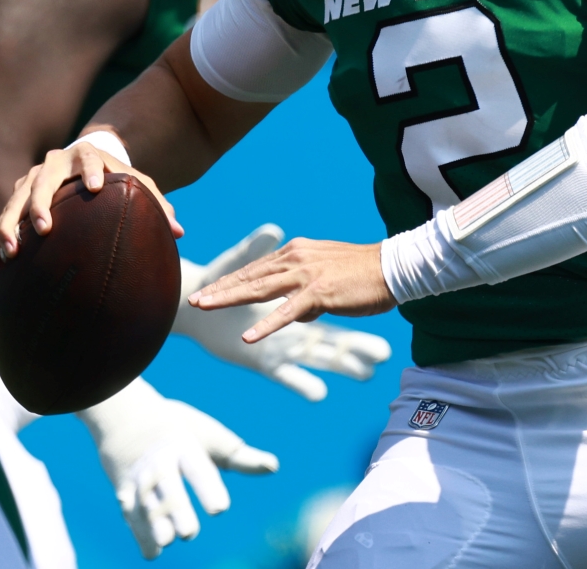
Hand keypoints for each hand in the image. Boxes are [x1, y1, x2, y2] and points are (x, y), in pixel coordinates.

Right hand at [0, 133, 180, 260]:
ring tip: (10, 252)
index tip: (97, 187)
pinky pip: (5, 215)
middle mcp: (54, 163)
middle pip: (44, 180)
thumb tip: (180, 231)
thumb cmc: (116, 181)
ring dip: (11, 224)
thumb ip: (157, 204)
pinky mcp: (18, 195)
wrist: (85, 166)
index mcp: (85, 155)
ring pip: (17, 199)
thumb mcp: (136, 186)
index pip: (88, 158)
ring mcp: (32, 178)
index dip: (92, 170)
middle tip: (45, 228)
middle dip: (42, 203)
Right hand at [77, 378, 277, 558]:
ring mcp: (139, 480)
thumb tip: (274, 466)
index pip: (197, 469)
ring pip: (146, 504)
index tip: (220, 510)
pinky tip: (154, 552)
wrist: (129, 420)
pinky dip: (141, 535)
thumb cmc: (183, 434)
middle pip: (168, 488)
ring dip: (154, 523)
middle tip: (189, 531)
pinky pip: (131, 517)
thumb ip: (241, 458)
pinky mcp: (124, 496)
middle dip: (176, 509)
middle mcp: (160, 463)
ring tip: (168, 539)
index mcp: (185, 446)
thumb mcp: (211, 440)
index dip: (208, 489)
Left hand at [189, 237, 396, 343]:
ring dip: (229, 300)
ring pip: (259, 289)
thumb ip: (309, 292)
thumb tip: (298, 313)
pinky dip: (266, 325)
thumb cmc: (364, 272)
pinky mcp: (319, 294)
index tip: (209, 291)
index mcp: (296, 252)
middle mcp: (296, 259)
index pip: (256, 268)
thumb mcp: (328, 276)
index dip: (231, 281)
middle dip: (220, 289)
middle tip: (194, 300)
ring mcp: (305, 276)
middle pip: (249, 276)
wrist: (392, 267)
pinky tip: (248, 336)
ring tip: (204, 309)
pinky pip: (286, 313)